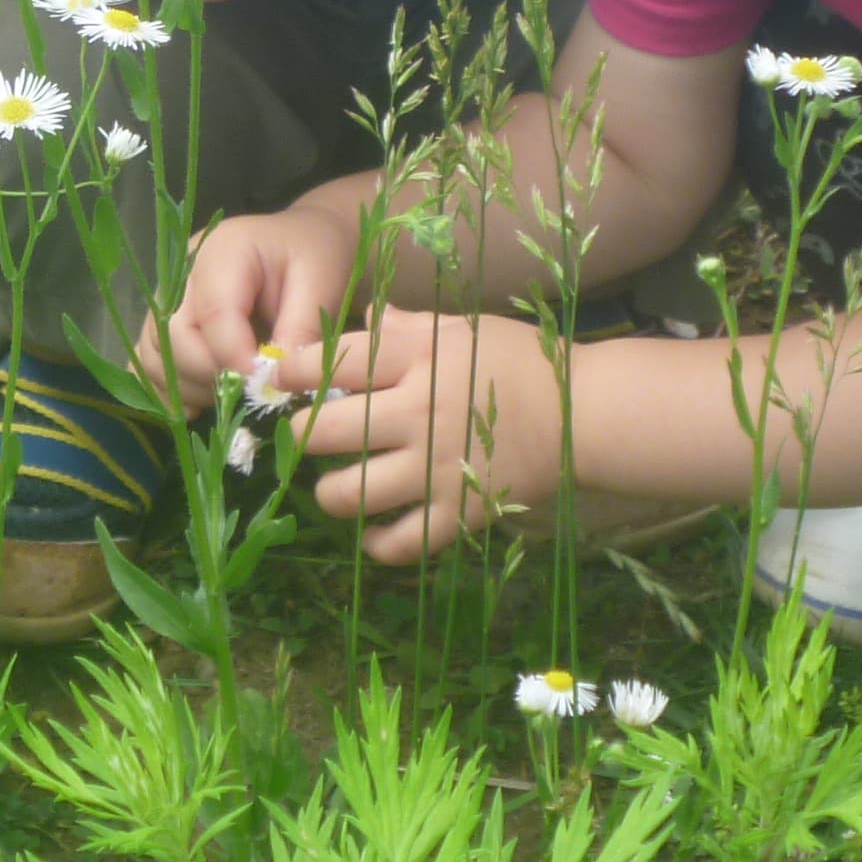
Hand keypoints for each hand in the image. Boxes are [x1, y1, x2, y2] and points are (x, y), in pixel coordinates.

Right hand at [148, 204, 361, 402]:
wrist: (302, 244)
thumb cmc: (315, 258)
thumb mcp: (322, 283)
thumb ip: (300, 328)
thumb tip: (274, 378)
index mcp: (223, 251)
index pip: (214, 314)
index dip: (235, 359)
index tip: (266, 385)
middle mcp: (182, 274)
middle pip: (174, 340)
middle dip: (213, 377)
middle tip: (255, 391)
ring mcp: (166, 300)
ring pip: (155, 358)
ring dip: (193, 389)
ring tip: (236, 394)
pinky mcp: (162, 324)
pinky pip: (149, 365)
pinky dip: (173, 390)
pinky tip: (206, 400)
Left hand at [290, 311, 567, 561]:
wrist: (585, 412)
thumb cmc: (521, 362)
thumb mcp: (464, 328)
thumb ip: (407, 326)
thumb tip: (363, 316)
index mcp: (419, 358)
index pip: (337, 362)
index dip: (295, 371)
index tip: (276, 379)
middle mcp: (421, 412)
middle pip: (328, 432)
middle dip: (301, 437)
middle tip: (305, 438)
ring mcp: (439, 468)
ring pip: (352, 494)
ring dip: (330, 494)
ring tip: (336, 487)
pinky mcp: (462, 513)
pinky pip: (402, 543)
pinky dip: (379, 545)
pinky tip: (374, 535)